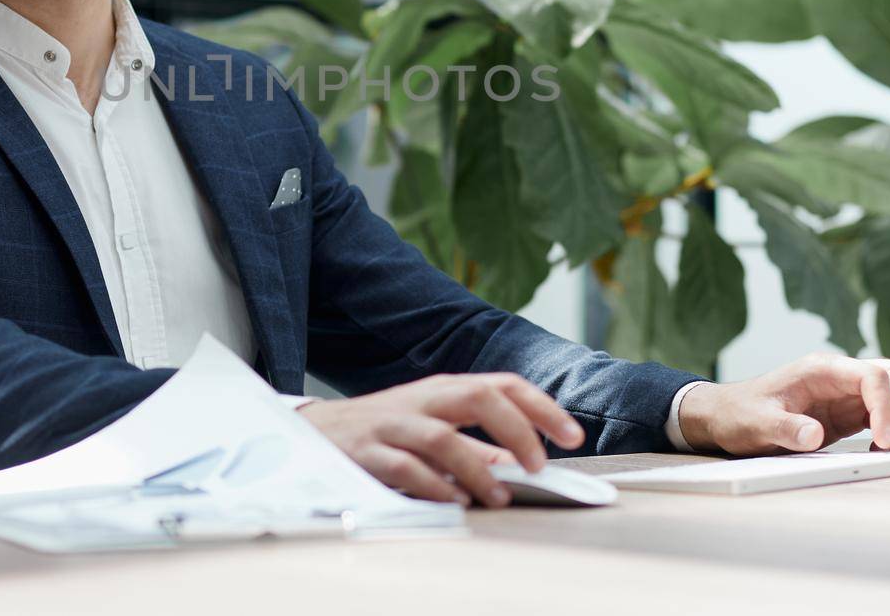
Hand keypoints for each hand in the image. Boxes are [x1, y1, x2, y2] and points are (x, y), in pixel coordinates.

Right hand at [297, 373, 583, 507]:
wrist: (318, 431)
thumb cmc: (386, 430)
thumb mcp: (436, 429)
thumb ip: (477, 447)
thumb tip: (519, 465)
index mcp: (445, 390)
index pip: (502, 385)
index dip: (541, 408)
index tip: (572, 436)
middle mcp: (423, 400)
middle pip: (478, 397)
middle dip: (517, 429)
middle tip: (539, 465)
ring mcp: (394, 424)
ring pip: (442, 436)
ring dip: (477, 469)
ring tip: (499, 496)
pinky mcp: (368, 451)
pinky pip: (405, 468)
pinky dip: (434, 487)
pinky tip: (454, 503)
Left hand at [679, 354, 889, 454]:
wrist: (725, 416)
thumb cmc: (738, 414)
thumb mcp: (757, 424)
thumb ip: (785, 429)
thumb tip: (813, 436)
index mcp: (819, 369)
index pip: (871, 375)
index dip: (885, 405)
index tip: (882, 439)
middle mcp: (837, 376)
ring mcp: (844, 393)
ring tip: (885, 450)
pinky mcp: (846, 413)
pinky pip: (882, 414)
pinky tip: (877, 450)